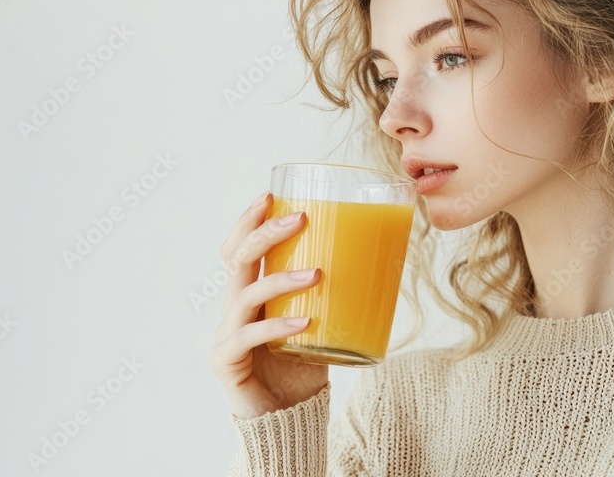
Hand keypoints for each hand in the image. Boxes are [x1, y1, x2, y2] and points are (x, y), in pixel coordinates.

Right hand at [209, 192, 328, 419]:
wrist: (288, 417)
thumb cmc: (305, 367)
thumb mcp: (321, 322)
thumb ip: (335, 294)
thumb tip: (385, 258)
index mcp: (249, 294)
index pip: (239, 248)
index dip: (249, 221)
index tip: (270, 195)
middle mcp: (233, 309)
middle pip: (238, 259)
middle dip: (266, 233)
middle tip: (299, 218)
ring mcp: (227, 335)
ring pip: (247, 294)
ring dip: (282, 279)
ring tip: (317, 274)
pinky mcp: (228, 362)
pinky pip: (251, 337)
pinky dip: (278, 327)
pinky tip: (305, 322)